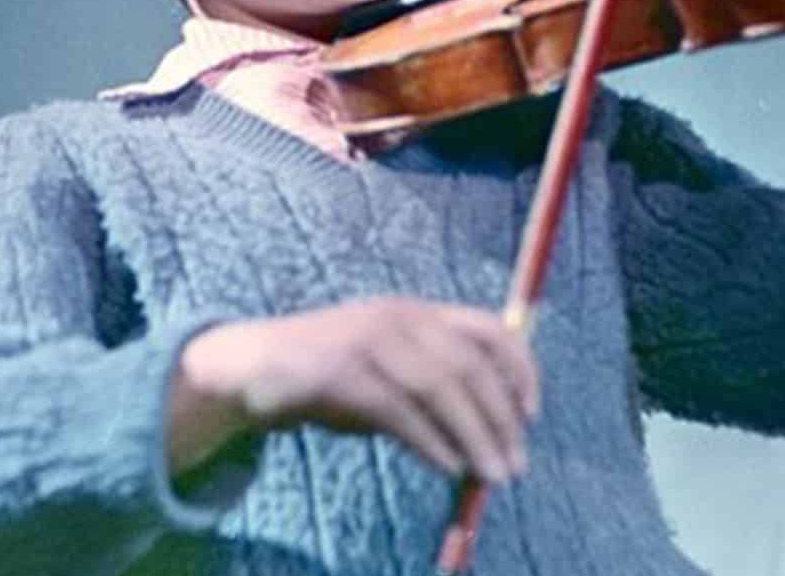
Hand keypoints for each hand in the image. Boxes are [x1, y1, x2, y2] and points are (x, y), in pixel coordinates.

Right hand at [177, 298, 539, 483]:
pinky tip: (448, 466)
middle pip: (468, 364)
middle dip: (500, 417)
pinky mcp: (338, 371)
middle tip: (517, 463)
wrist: (252, 365)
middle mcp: (399, 317)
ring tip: (492, 473)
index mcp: (418, 312)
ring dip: (473, 434)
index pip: (488, 328)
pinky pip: (396, 409)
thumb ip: (436, 391)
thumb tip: (489, 438)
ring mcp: (367, 340)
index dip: (520, 368)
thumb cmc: (330, 375)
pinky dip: (429, 440)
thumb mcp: (391, 370)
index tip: (533, 413)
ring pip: (438, 386)